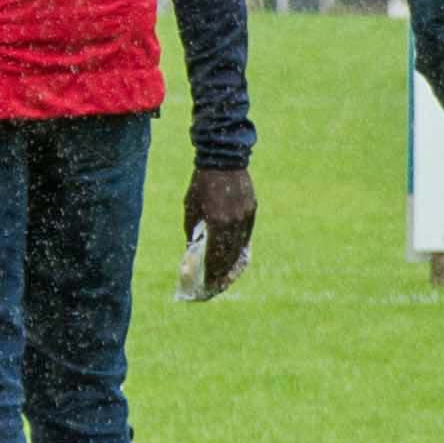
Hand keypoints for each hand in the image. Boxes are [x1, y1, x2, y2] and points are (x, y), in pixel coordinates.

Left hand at [183, 165, 256, 288]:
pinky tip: (235, 254)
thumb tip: (192, 245)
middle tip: (217, 284)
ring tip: (227, 274)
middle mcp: (234, 223)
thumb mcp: (191, 205)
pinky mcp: (252, 210)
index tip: (208, 285)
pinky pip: (246, 235)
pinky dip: (241, 246)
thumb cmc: (201, 181)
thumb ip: (191, 228)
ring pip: (241, 247)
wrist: (223, 157)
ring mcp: (246, 217)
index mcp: (217, 222)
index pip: (216, 255)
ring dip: (233, 262)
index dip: (213, 272)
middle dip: (223, 273)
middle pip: (230, 255)